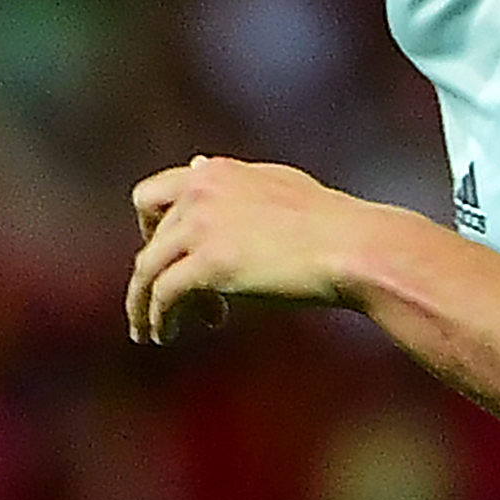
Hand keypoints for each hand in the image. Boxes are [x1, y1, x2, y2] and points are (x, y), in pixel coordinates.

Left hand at [126, 154, 371, 343]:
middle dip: (158, 274)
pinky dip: (158, 318)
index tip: (165, 258)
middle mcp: (201, 192)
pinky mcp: (208, 265)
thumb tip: (197, 165)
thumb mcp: (275, 184)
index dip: (151, 231)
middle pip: (150, 240)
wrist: (354, 247)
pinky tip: (167, 335)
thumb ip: (232, 179)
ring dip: (144, 305)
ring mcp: (201, 227)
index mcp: (216, 173)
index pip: (152, 195)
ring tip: (153, 332)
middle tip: (175, 303)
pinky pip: (163, 296)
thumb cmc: (329, 223)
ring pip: (147, 271)